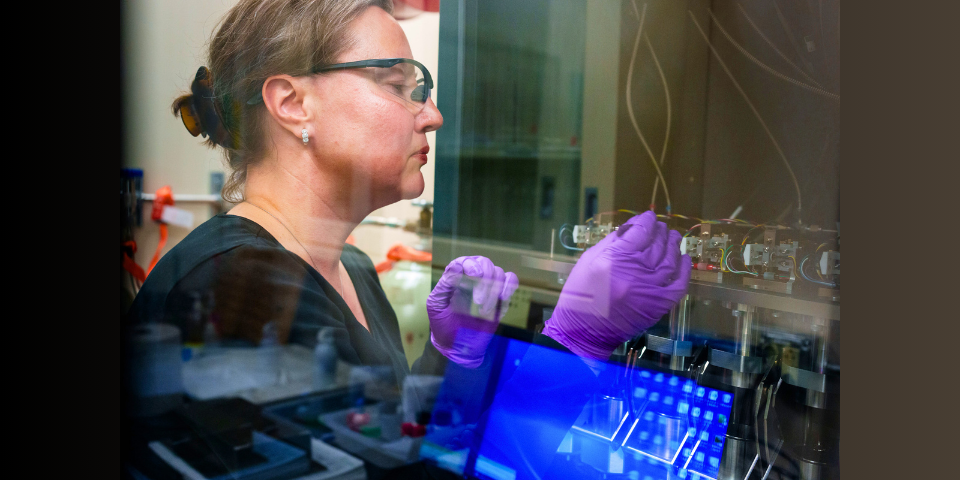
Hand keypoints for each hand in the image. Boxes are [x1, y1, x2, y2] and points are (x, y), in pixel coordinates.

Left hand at [427, 256, 519, 367]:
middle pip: (485, 263)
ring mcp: (488, 287)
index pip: (465, 261)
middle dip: (485, 281)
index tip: (474, 275)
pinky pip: (511, 281)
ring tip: (484, 311)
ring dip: (494, 291)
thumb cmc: (443, 325)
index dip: (471, 264)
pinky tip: (502, 302)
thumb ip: (445, 285)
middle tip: (478, 301)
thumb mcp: (436, 306)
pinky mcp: (501, 298)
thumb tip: (456, 266)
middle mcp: (472, 279)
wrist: (458, 347)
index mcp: (455, 278)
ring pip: (499, 273)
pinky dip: (509, 288)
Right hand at [542, 211, 690, 362]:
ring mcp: (650, 289)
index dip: (646, 220)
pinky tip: (683, 259)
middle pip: (656, 243)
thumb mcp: (589, 260)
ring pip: (670, 260)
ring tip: (673, 237)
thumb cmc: (581, 293)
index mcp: (616, 258)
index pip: (640, 231)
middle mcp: (636, 271)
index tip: (648, 216)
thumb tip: (632, 227)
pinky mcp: (659, 305)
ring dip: (673, 245)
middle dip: (659, 231)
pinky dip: (684, 270)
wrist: (583, 330)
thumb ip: (611, 242)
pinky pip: (678, 284)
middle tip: (661, 226)